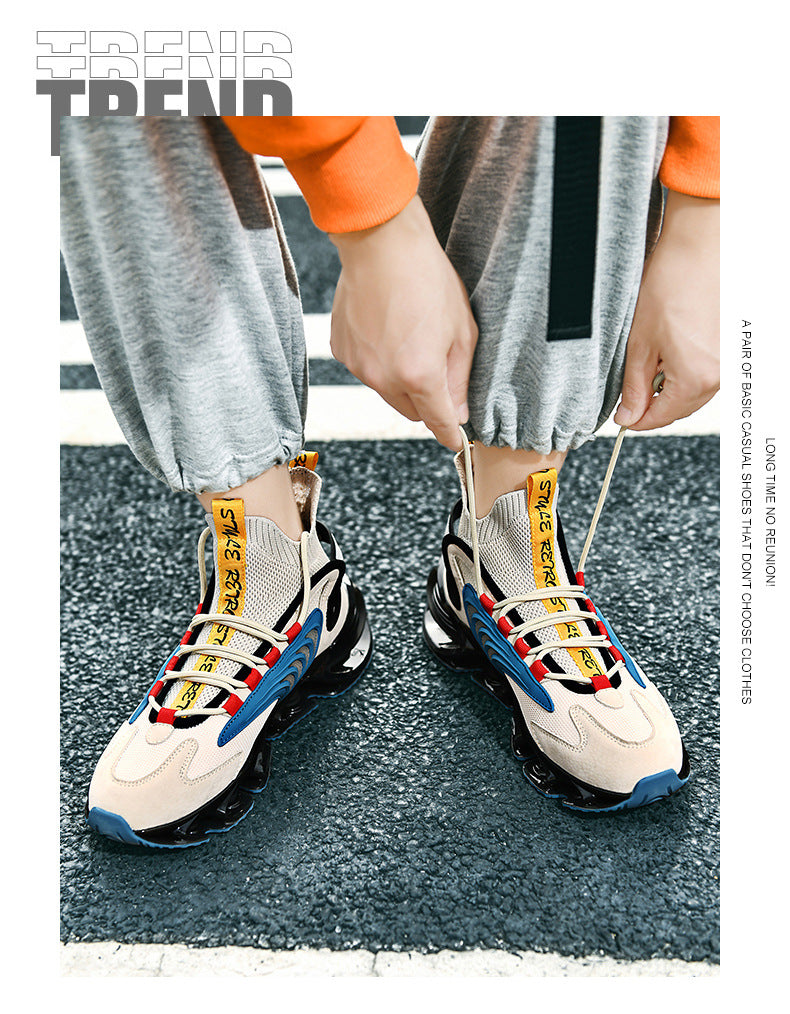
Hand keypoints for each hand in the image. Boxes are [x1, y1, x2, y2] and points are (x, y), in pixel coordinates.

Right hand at [329, 195, 477, 450]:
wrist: (380, 243)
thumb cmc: (427, 278)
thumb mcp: (461, 329)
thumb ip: (460, 378)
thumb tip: (458, 411)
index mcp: (420, 374)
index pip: (438, 421)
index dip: (450, 434)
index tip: (456, 442)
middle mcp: (384, 378)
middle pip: (411, 412)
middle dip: (427, 401)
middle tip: (437, 369)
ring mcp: (359, 366)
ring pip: (387, 391)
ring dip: (401, 378)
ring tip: (409, 336)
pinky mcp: (342, 350)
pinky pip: (366, 369)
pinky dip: (379, 360)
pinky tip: (386, 328)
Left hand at [614, 190, 719, 430]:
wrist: (702, 248)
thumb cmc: (671, 286)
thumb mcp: (640, 343)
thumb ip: (634, 386)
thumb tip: (629, 416)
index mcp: (695, 378)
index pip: (663, 416)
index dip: (638, 420)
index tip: (623, 417)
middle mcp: (720, 375)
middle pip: (683, 407)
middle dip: (655, 404)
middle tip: (631, 393)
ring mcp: (731, 361)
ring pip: (696, 390)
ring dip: (673, 386)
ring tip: (652, 362)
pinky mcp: (735, 346)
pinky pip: (709, 371)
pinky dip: (689, 369)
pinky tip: (673, 349)